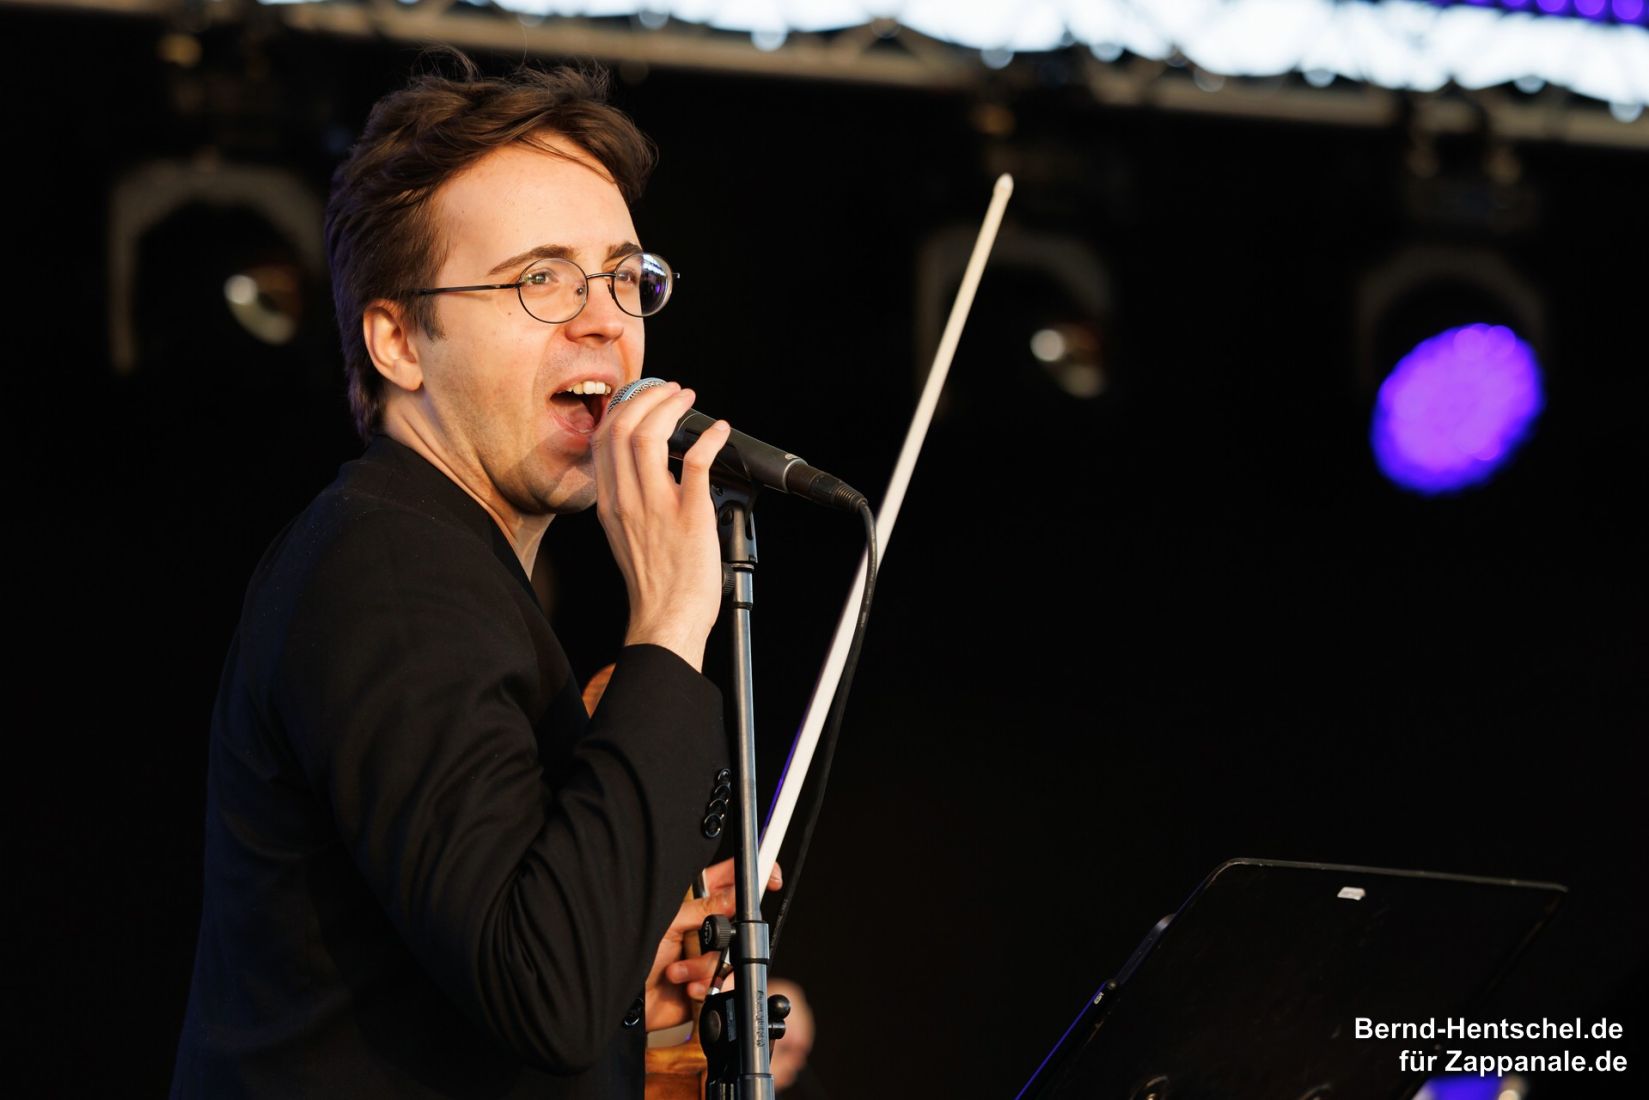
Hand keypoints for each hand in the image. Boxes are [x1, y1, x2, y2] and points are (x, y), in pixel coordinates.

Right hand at [591, 380, 730, 670]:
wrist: (666, 620)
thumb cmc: (654, 584)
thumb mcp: (624, 536)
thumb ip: (629, 501)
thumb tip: (646, 471)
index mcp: (610, 504)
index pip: (605, 439)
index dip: (625, 408)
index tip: (645, 399)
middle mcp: (628, 501)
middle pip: (624, 428)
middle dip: (648, 398)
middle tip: (671, 391)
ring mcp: (656, 507)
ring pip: (651, 436)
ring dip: (672, 408)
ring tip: (688, 400)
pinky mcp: (689, 516)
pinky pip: (695, 463)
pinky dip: (708, 438)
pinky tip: (719, 431)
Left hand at [644, 858, 782, 1032]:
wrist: (625, 1006)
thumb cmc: (630, 957)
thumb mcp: (667, 924)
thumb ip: (704, 909)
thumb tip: (735, 897)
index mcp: (693, 902)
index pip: (729, 879)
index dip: (751, 875)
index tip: (771, 878)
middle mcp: (703, 926)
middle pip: (739, 920)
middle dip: (723, 935)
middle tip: (705, 940)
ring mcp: (708, 954)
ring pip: (733, 954)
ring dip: (705, 966)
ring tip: (679, 970)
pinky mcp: (710, 980)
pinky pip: (728, 980)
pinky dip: (707, 984)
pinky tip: (687, 987)